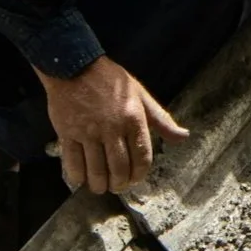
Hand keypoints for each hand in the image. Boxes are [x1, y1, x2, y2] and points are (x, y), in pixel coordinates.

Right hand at [36, 55, 188, 194]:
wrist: (74, 65)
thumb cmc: (109, 79)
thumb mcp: (140, 94)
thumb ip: (161, 119)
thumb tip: (183, 136)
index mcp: (133, 119)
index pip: (142, 158)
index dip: (139, 175)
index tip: (134, 179)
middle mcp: (112, 128)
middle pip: (119, 169)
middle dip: (120, 184)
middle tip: (117, 186)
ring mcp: (88, 132)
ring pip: (96, 170)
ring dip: (100, 184)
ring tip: (101, 186)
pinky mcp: (67, 133)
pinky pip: (73, 163)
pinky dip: (78, 177)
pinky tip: (82, 178)